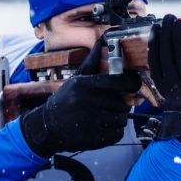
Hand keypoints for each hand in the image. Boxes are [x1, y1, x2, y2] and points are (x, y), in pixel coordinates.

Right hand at [20, 42, 141, 158]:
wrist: (47, 126)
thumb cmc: (65, 100)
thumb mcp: (76, 79)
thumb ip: (92, 62)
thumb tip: (102, 41)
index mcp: (85, 85)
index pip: (119, 82)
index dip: (131, 83)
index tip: (133, 85)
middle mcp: (88, 102)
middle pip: (122, 103)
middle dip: (120, 104)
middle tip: (111, 104)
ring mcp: (90, 121)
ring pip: (121, 119)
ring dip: (117, 118)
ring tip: (105, 116)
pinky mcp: (93, 138)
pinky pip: (117, 134)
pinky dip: (114, 132)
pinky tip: (103, 127)